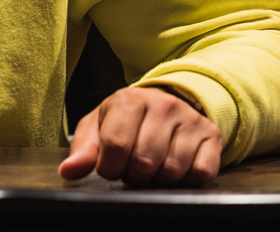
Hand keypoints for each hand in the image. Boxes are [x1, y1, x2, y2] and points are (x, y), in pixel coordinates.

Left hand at [58, 86, 220, 186]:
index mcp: (130, 99)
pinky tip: (174, 168)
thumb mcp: (98, 126)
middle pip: (144, 162)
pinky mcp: (211, 135)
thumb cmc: (125, 119)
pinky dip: (184, 181)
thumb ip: (83, 149)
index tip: (111, 165)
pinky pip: (200, 173)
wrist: (166, 103)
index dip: (110, 167)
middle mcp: (163, 104)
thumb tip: (68, 172)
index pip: (116, 147)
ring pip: (172, 170)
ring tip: (152, 166)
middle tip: (133, 167)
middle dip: (134, 175)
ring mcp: (190, 119)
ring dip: (158, 179)